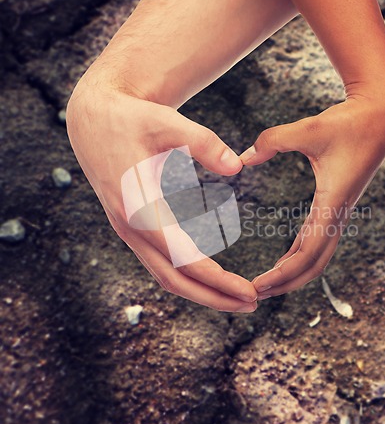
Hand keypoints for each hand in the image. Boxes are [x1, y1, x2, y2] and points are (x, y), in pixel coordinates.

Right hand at [66, 71, 257, 311]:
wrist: (93, 119)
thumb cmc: (131, 118)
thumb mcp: (166, 122)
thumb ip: (202, 142)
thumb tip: (238, 167)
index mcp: (138, 208)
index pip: (183, 258)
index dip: (217, 280)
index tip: (249, 292)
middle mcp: (131, 227)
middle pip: (174, 278)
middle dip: (213, 297)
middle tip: (253, 304)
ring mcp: (129, 230)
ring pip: (166, 275)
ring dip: (201, 291)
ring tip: (236, 297)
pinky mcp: (133, 226)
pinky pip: (160, 261)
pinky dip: (187, 276)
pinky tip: (209, 276)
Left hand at [240, 97, 384, 298]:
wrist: (379, 116)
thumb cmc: (347, 122)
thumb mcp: (308, 129)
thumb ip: (273, 140)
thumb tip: (243, 159)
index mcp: (332, 203)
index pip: (307, 254)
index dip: (282, 274)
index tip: (257, 286)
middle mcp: (338, 214)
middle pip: (313, 265)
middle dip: (286, 283)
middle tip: (255, 294)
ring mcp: (339, 212)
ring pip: (318, 256)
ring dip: (293, 273)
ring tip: (266, 284)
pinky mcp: (336, 206)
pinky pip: (318, 239)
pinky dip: (300, 255)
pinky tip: (284, 260)